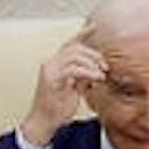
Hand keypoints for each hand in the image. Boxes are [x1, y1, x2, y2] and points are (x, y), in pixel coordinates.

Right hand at [20, 24, 107, 145]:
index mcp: (55, 63)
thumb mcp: (74, 89)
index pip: (70, 44)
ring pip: (74, 56)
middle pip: (75, 48)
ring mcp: (50, 70)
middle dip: (93, 55)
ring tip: (101, 75)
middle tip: (104, 66)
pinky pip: (73, 69)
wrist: (44, 122)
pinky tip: (95, 79)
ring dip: (91, 63)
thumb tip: (98, 70)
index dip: (82, 34)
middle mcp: (51, 63)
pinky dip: (87, 72)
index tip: (95, 26)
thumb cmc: (57, 108)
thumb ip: (83, 77)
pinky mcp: (51, 79)